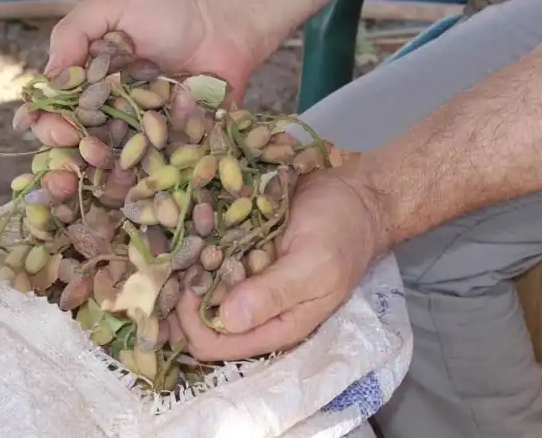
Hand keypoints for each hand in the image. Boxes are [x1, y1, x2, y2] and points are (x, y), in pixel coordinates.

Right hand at [32, 0, 263, 199]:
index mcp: (91, 83)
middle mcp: (113, 112)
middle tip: (79, 160)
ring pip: (117, 165)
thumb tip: (46, 81)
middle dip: (73, 160)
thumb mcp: (112, 6)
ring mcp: (144, 132)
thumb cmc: (169, 8)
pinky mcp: (176, 144)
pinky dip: (149, 179)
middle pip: (81, 145)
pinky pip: (159, 168)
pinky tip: (140, 186)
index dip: (49, 125)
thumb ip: (73, 34)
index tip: (59, 130)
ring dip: (107, 179)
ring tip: (109, 180)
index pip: (57, 111)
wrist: (226, 23)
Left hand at [175, 165, 389, 360]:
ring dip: (189, 262)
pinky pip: (207, 257)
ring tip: (193, 230)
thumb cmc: (341, 233)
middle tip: (184, 254)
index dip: (191, 322)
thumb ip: (274, 293)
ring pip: (197, 286)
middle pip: (197, 318)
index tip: (187, 286)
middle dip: (184, 290)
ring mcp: (246, 280)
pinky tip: (200, 219)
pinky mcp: (242, 254)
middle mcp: (254, 310)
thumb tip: (227, 319)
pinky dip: (199, 241)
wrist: (357, 197)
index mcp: (275, 326)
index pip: (215, 344)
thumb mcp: (314, 265)